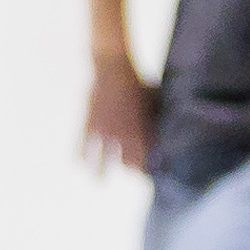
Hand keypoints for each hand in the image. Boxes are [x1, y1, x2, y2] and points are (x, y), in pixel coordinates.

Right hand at [79, 54, 152, 172]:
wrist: (113, 67)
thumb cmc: (138, 82)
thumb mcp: (154, 100)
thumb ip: (157, 119)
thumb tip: (168, 128)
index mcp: (141, 131)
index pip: (146, 160)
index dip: (146, 169)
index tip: (147, 173)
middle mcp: (122, 137)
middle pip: (125, 164)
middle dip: (127, 169)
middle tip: (127, 172)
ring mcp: (103, 133)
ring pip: (100, 163)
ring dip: (99, 175)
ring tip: (98, 183)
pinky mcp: (88, 126)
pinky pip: (81, 148)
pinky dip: (80, 158)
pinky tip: (80, 165)